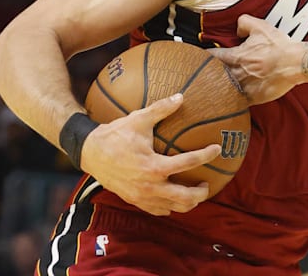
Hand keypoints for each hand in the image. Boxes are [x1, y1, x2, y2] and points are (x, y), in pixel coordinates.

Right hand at [79, 94, 221, 215]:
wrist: (90, 152)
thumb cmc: (116, 134)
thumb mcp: (138, 118)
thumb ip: (161, 108)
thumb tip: (181, 96)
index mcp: (154, 166)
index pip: (188, 162)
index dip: (206, 155)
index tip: (217, 148)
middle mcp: (150, 186)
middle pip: (185, 197)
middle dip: (201, 192)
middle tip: (208, 183)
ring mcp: (142, 197)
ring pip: (173, 208)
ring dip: (188, 202)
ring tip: (195, 192)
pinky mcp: (135, 201)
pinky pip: (158, 210)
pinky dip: (170, 206)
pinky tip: (174, 197)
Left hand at [211, 14, 305, 104]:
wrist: (295, 64)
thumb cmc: (278, 46)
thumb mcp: (261, 26)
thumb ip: (244, 23)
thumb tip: (237, 30)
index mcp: (234, 56)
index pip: (210, 56)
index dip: (205, 56)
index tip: (203, 57)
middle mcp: (235, 72)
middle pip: (213, 75)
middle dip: (210, 74)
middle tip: (209, 73)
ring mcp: (243, 87)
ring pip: (224, 89)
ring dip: (221, 87)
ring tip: (221, 86)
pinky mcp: (252, 98)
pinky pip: (237, 101)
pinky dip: (235, 99)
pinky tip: (234, 98)